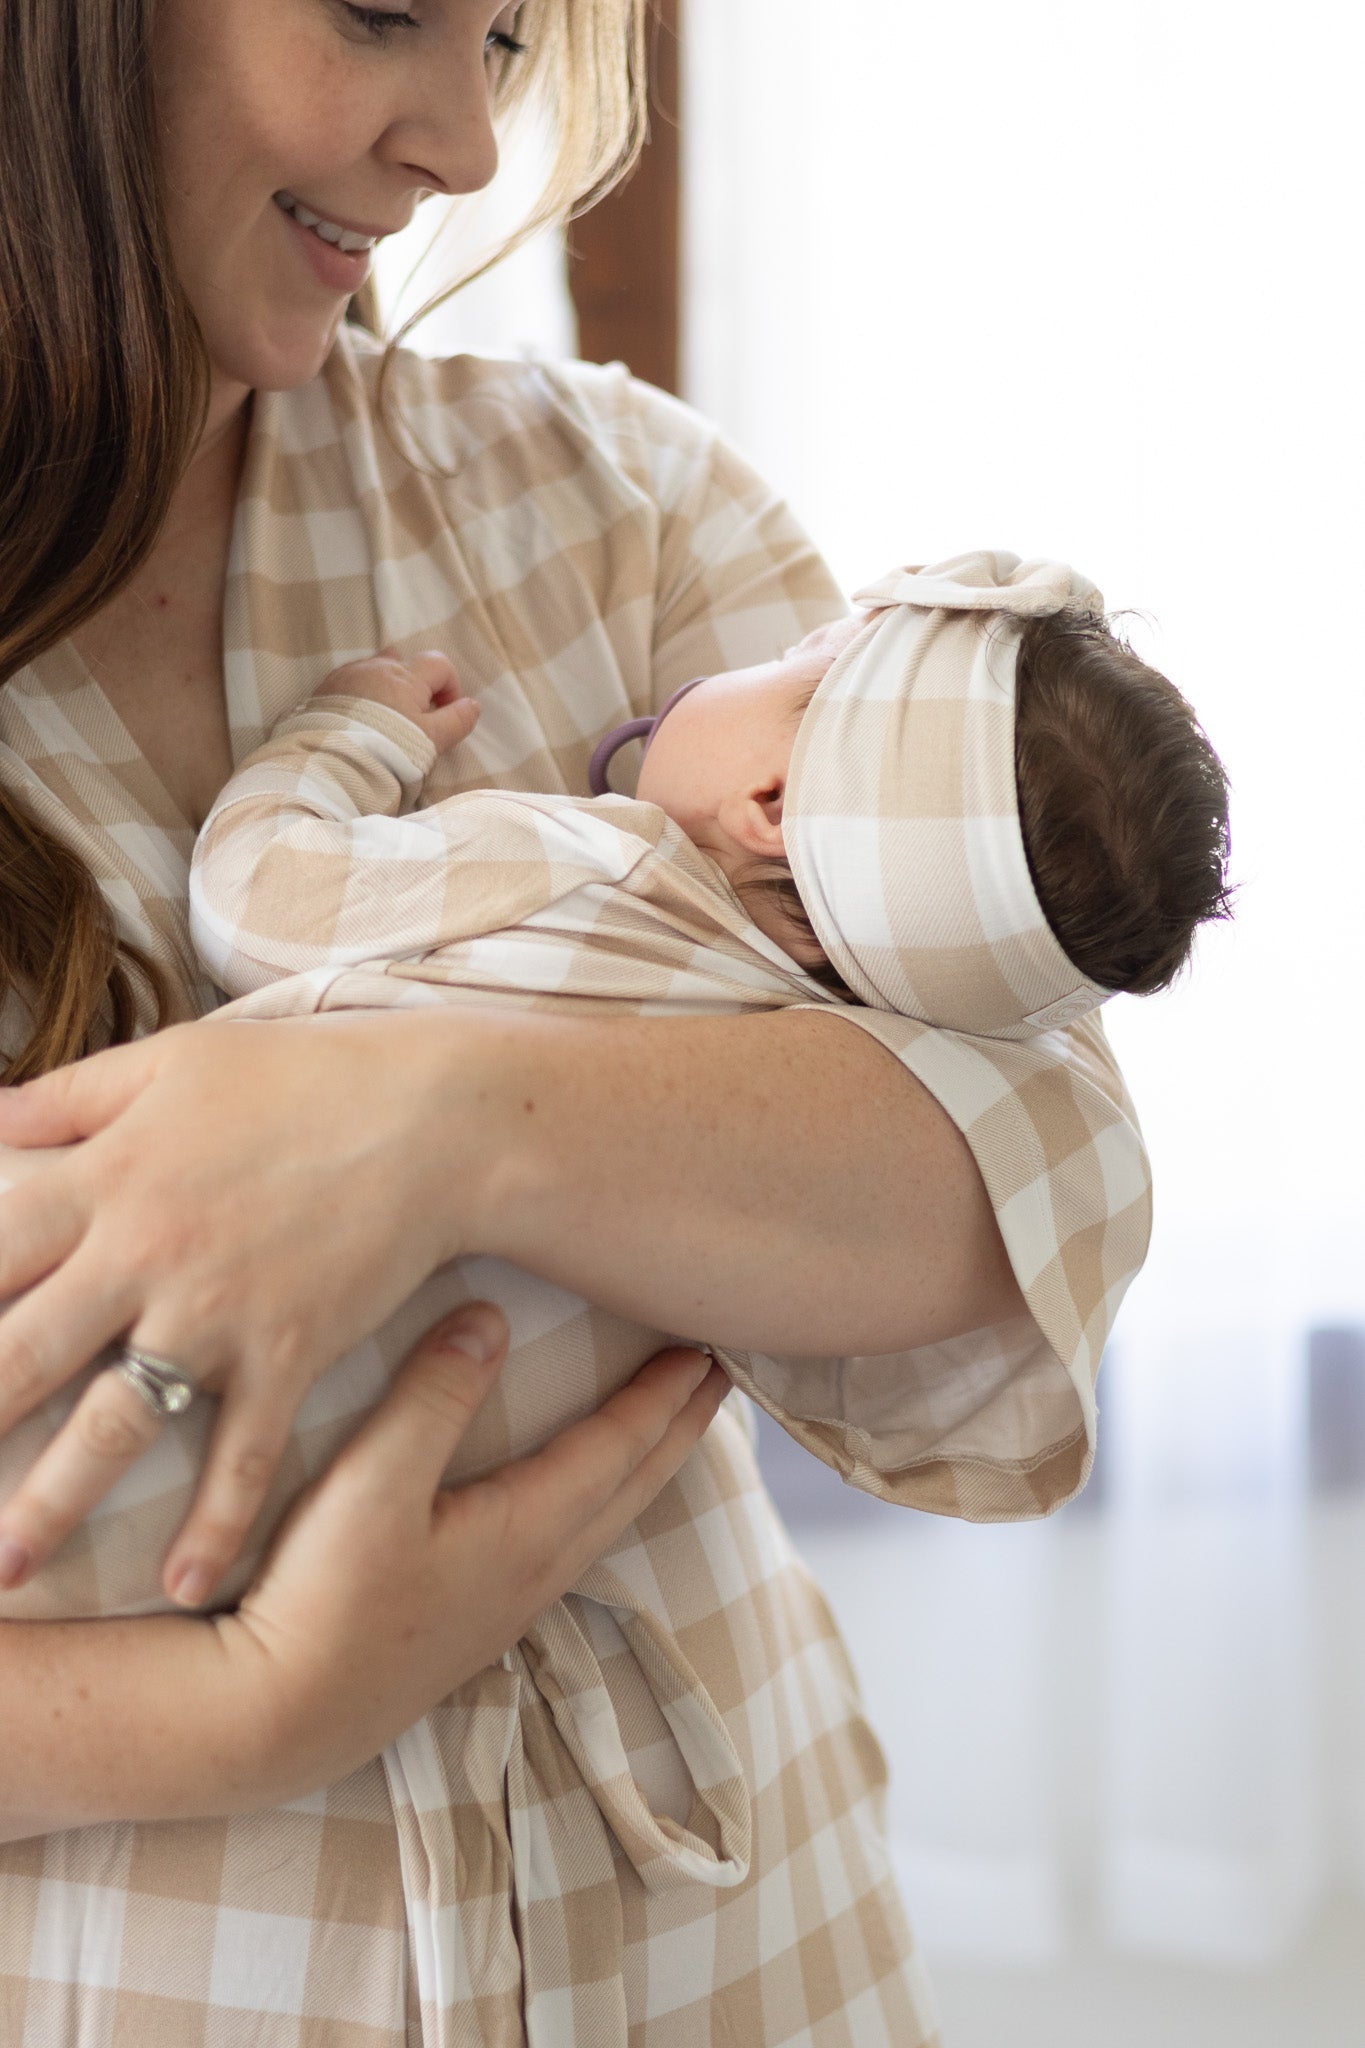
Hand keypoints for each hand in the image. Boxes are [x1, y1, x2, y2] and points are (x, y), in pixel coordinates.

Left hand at [0, 1011, 490, 1605]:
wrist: (434, 1119)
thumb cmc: (298, 1079)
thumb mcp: (171, 1061)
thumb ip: (68, 1097)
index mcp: (104, 1179)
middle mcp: (142, 1255)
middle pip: (16, 1357)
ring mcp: (215, 1314)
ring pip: (111, 1426)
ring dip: (50, 1504)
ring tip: (4, 1570)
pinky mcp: (288, 1354)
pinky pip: (241, 1455)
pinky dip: (213, 1525)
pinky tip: (182, 1586)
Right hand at [220, 1303, 726, 1798]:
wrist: (275, 1719)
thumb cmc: (321, 1598)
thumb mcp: (373, 1482)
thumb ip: (433, 1396)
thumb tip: (491, 1319)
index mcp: (525, 1531)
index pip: (617, 1448)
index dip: (662, 1396)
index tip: (706, 1350)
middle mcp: (534, 1573)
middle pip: (631, 1488)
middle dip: (678, 1430)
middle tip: (717, 1380)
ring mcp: (506, 1609)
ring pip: (605, 1524)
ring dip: (644, 1472)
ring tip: (665, 1437)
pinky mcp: (472, 1629)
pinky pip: (569, 1549)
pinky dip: (600, 1506)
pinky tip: (578, 1511)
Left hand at [316, 647, 479, 752]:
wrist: (330, 764)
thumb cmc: (389, 751)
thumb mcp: (432, 740)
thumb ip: (457, 721)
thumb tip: (473, 705)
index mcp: (406, 676)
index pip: (439, 664)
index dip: (450, 688)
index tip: (444, 716)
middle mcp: (376, 667)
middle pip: (405, 662)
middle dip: (416, 685)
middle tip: (413, 719)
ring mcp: (347, 675)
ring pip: (375, 669)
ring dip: (386, 688)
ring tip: (384, 719)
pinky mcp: (324, 689)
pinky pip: (349, 681)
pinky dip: (360, 694)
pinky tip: (358, 720)